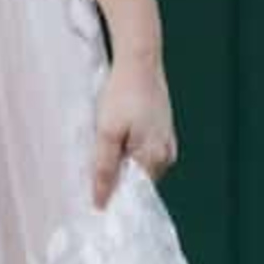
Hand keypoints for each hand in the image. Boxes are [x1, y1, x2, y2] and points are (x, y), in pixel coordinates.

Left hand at [90, 54, 176, 210]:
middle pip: (138, 179)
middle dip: (118, 177)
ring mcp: (167, 141)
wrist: (139, 62)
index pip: (135, 193)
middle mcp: (166, 155)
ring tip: (107, 145)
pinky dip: (131, 148)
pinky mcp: (163, 129)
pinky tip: (119, 136)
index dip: (115, 195)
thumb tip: (101, 201)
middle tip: (95, 165)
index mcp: (155, 159)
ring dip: (124, 161)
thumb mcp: (107, 133)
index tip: (96, 195)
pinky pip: (145, 150)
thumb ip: (104, 169)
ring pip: (141, 164)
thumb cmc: (122, 95)